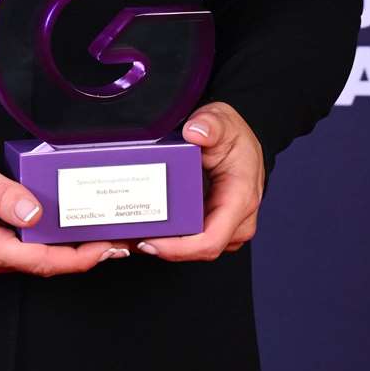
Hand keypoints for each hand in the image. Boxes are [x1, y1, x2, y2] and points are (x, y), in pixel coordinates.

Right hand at [0, 131, 129, 285]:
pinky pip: (4, 256)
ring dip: (51, 248)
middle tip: (109, 236)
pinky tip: (44, 226)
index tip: (108, 249)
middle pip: (34, 265)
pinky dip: (28, 244)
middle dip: (73, 253)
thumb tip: (37, 213)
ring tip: (83, 229)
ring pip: (20, 262)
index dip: (79, 258)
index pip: (39, 261)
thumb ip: (3, 194)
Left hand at [133, 101, 265, 261]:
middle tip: (129, 238)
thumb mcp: (222, 120)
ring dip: (164, 246)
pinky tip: (146, 229)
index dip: (179, 248)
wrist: (239, 140)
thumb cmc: (234, 136)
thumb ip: (210, 124)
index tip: (150, 242)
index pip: (210, 239)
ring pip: (195, 249)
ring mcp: (228, 227)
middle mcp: (238, 220)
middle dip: (163, 248)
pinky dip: (170, 240)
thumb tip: (195, 132)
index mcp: (240, 199)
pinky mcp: (216, 226)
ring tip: (131, 234)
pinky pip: (193, 241)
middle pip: (199, 250)